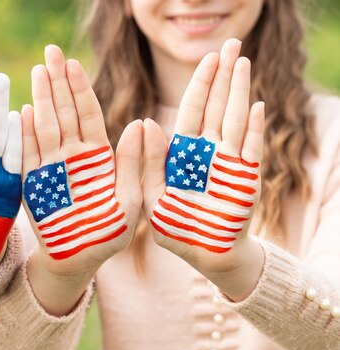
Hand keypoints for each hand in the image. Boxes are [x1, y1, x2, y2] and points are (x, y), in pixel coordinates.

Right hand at [22, 45, 141, 314]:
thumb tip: (141, 123)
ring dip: (41, 98)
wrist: (78, 259)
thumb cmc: (109, 233)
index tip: (73, 63)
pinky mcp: (34, 184)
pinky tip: (23, 111)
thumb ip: (135, 164)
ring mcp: (51, 168)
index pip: (88, 113)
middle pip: (65, 112)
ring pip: (46, 126)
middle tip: (50, 51)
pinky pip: (29, 155)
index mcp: (97, 156)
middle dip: (57, 82)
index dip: (80, 88)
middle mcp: (72, 157)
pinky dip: (26, 134)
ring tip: (38, 71)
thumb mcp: (132, 200)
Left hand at [142, 39, 264, 299]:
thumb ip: (147, 163)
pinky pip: (249, 150)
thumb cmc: (174, 228)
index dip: (200, 83)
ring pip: (234, 119)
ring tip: (242, 62)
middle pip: (215, 106)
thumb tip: (145, 121)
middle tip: (231, 44)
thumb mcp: (150, 196)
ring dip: (239, 92)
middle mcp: (206, 152)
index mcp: (182, 153)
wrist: (205, 255)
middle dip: (223, 76)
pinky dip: (251, 129)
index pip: (192, 109)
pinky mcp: (245, 180)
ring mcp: (228, 163)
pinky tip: (254, 105)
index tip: (208, 57)